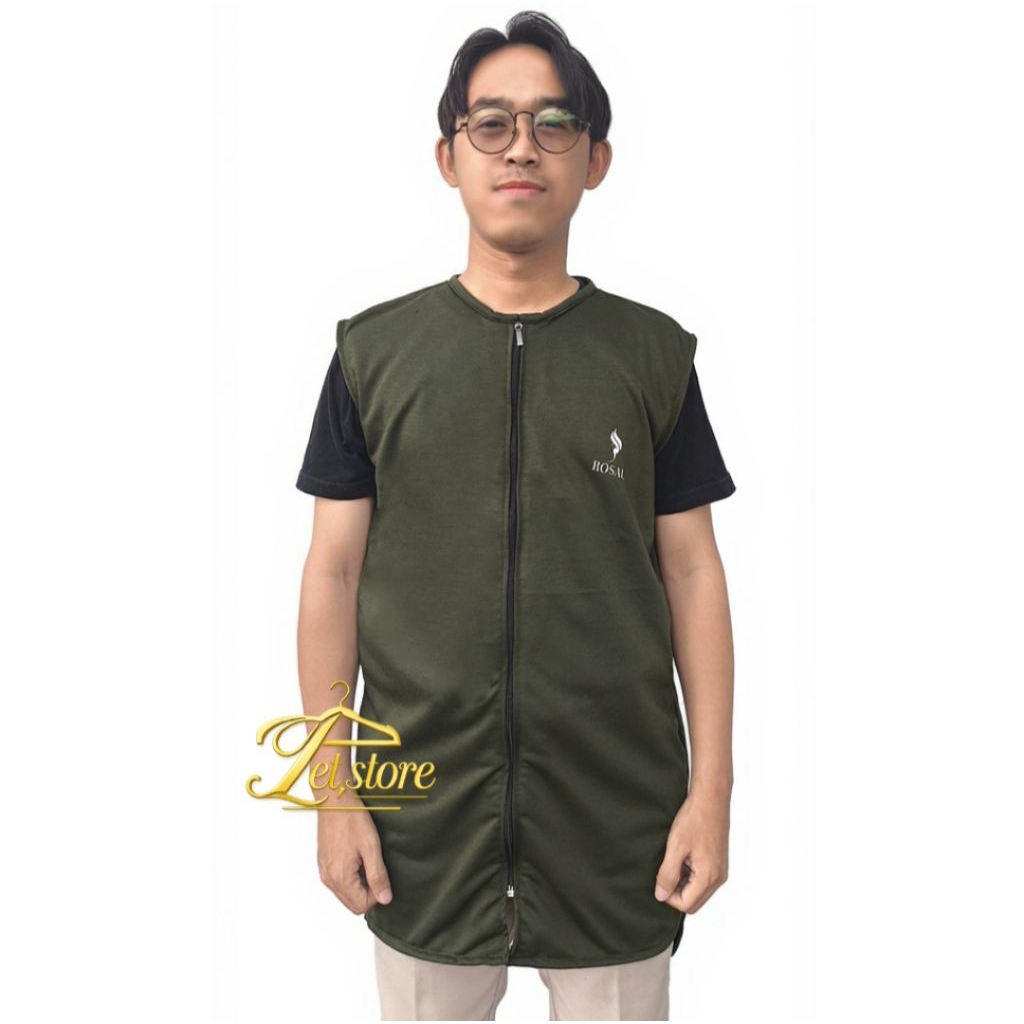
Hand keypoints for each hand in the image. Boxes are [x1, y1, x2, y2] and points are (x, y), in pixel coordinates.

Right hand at [317, 788, 393, 913]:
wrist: (335, 800)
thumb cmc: (352, 819)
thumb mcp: (371, 847)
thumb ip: (378, 876)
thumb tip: (385, 899)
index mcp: (340, 877)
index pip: (361, 906)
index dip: (376, 895)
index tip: (381, 874)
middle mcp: (328, 879)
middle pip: (352, 903)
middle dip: (368, 891)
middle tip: (375, 866)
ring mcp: (324, 872)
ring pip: (346, 893)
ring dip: (359, 884)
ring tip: (366, 859)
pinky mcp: (323, 864)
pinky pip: (339, 882)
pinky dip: (350, 876)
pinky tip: (357, 856)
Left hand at [653, 789, 729, 913]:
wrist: (711, 799)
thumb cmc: (696, 818)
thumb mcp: (675, 847)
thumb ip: (668, 874)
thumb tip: (661, 895)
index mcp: (708, 877)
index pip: (686, 905)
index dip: (668, 896)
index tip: (659, 878)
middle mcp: (718, 878)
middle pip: (693, 901)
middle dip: (676, 891)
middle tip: (665, 869)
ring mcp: (720, 870)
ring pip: (697, 891)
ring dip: (682, 882)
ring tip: (675, 859)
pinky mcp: (718, 863)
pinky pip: (702, 879)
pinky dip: (690, 874)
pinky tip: (683, 855)